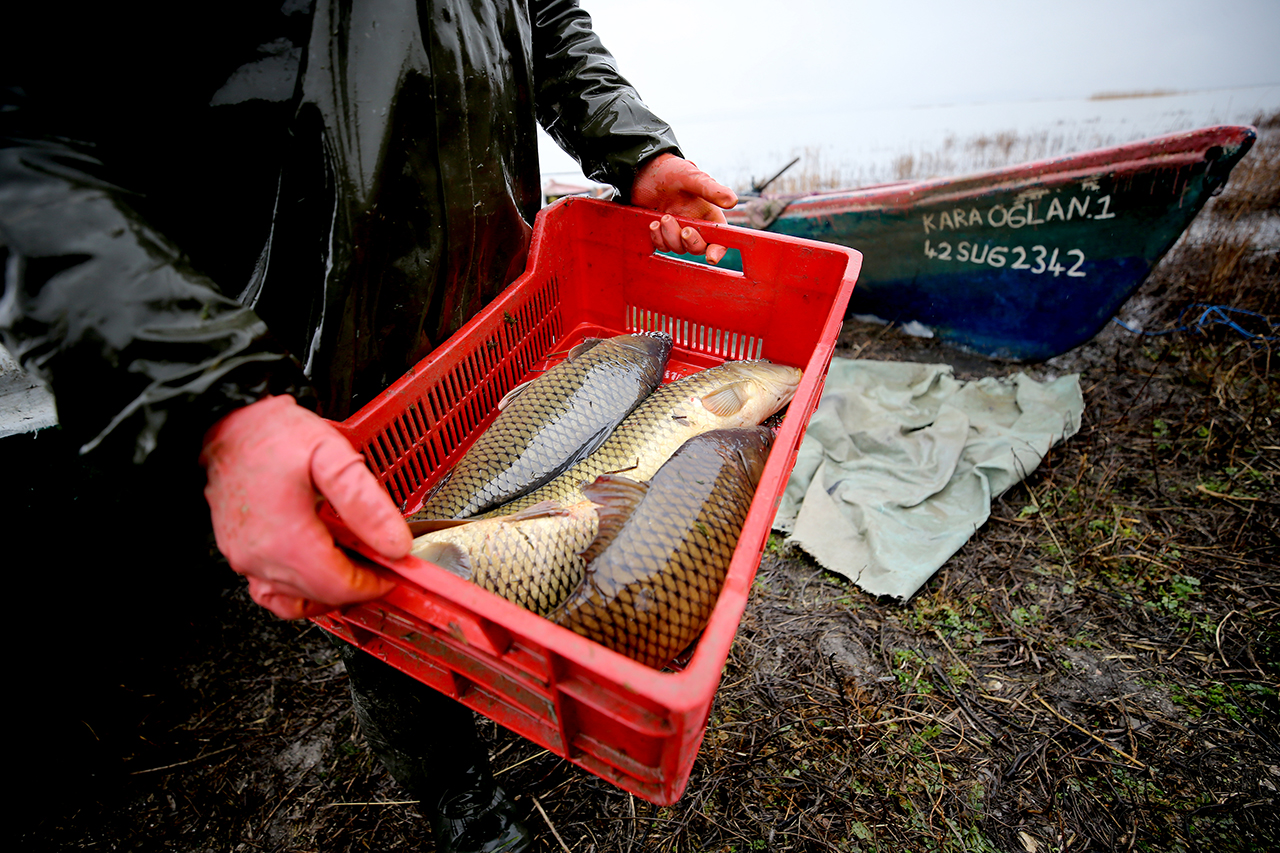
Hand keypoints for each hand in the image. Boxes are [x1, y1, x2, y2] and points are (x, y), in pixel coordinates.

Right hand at [200, 395, 410, 618]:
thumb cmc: (272, 434)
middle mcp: (261, 557)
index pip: (341, 587)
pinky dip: (298, 591)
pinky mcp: (238, 553)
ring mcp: (245, 559)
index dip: (374, 584)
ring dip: (330, 591)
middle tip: (381, 564)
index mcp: (288, 540)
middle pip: (322, 596)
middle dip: (358, 586)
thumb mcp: (332, 457)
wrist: (228, 422)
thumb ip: (367, 504)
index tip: (394, 571)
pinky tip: (316, 572)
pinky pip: (269, 592)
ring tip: (353, 566)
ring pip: (296, 600)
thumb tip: (395, 544)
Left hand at [631, 152, 738, 263]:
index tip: (711, 257)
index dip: (718, 250)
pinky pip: (662, 246)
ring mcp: (678, 231)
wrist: (644, 171)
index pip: (719, 238)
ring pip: (678, 248)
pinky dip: (657, 237)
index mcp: (708, 214)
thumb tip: (733, 201)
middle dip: (690, 241)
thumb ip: (711, 190)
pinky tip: (653, 223)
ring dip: (670, 236)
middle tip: (684, 228)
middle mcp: (695, 225)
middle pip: (698, 248)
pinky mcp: (662, 233)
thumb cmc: (671, 170)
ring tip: (663, 217)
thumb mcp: (692, 177)